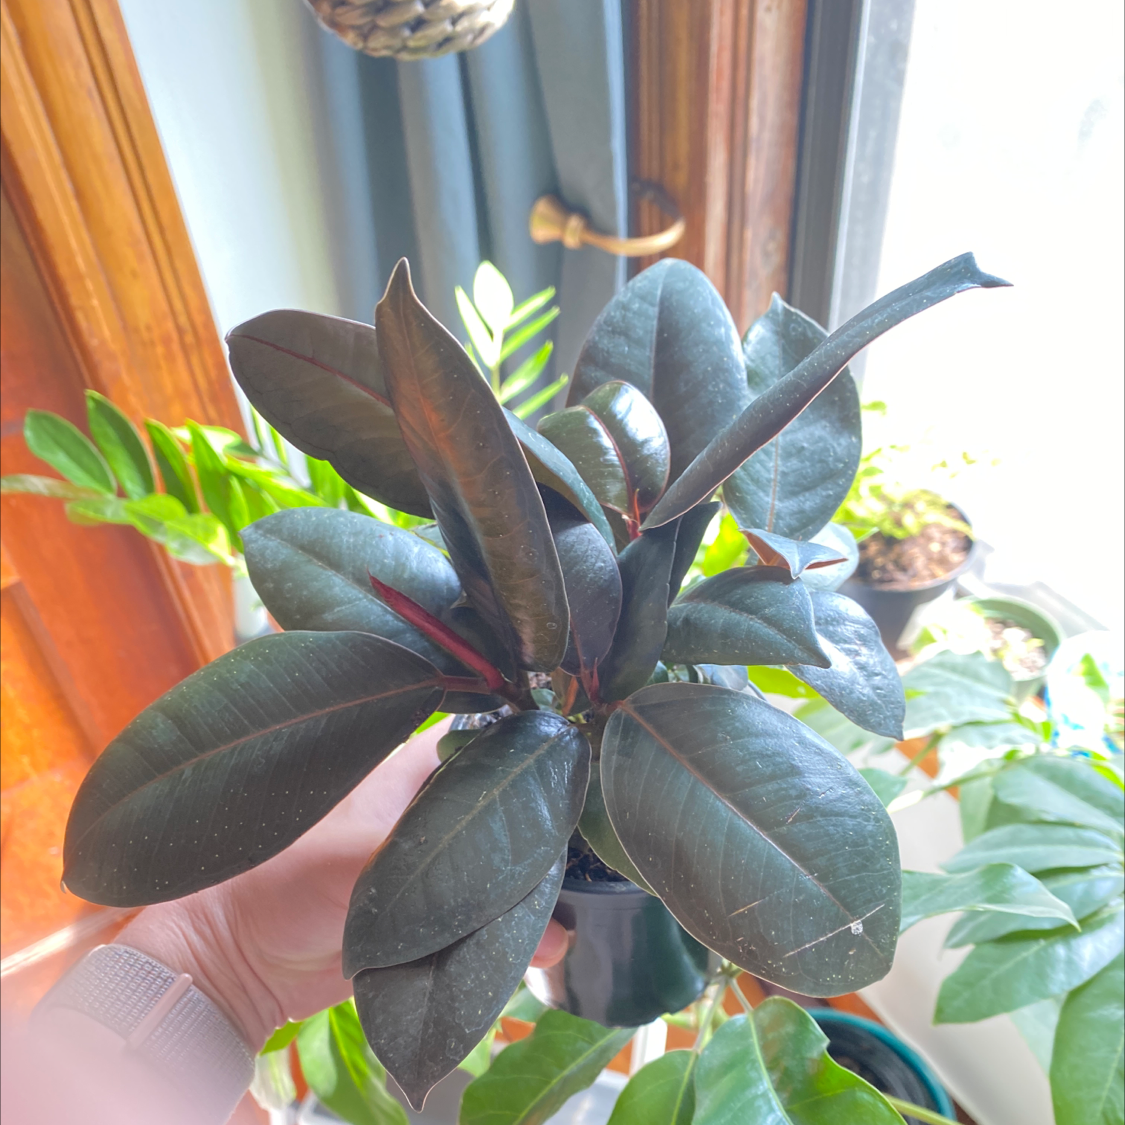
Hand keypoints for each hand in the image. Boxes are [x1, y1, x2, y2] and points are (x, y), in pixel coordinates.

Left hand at [119, 720, 567, 1048]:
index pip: (493, 739)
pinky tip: (546, 946)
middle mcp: (430, 804)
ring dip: (532, 887)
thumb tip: (551, 926)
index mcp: (412, 763)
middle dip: (544, 831)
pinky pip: (486, 911)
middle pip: (509, 805)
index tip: (581, 777)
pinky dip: (512, 928)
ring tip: (572, 907)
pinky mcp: (431, 910)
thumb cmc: (281, 883)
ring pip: (503, 861)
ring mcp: (433, 857)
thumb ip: (457, 885)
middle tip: (589, 852)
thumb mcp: (366, 864)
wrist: (234, 964)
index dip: (535, 754)